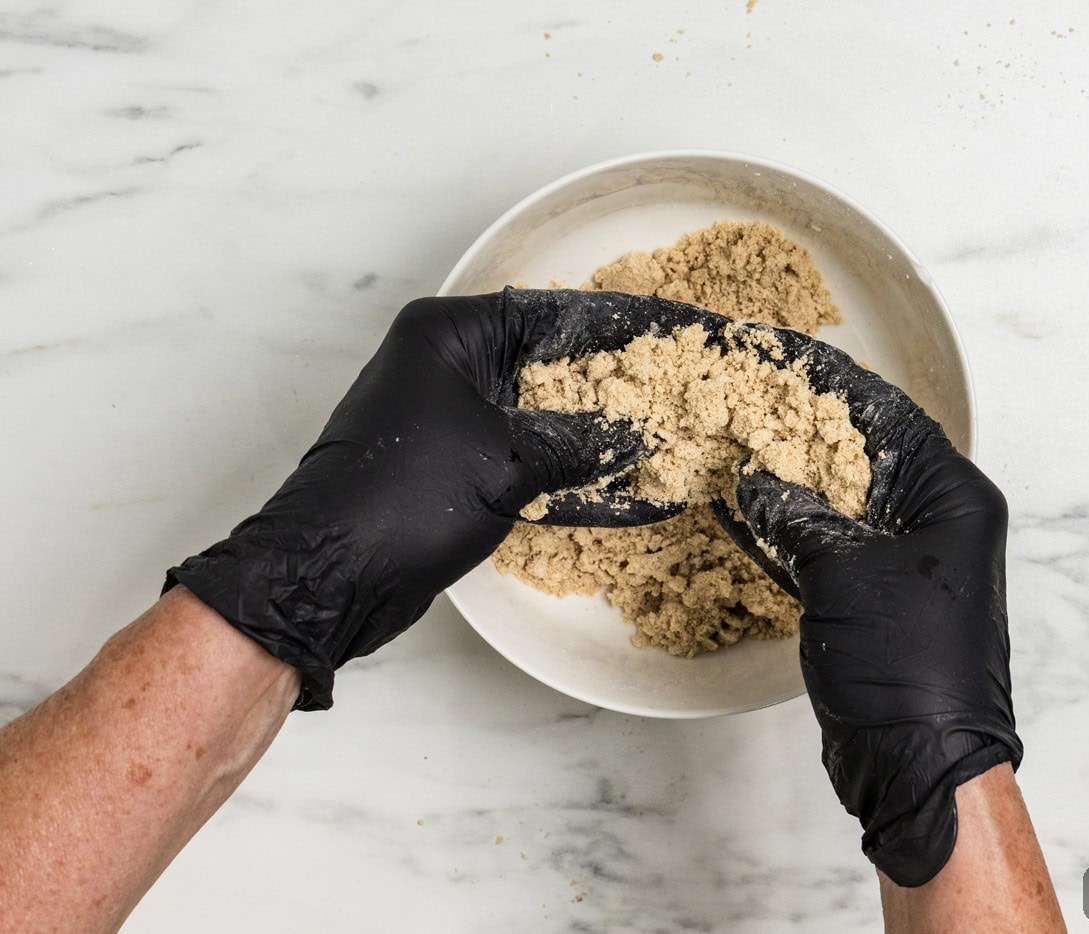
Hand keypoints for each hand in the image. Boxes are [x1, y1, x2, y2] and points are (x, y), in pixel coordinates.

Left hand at [165, 288, 703, 709]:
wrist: (332, 576)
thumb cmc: (407, 499)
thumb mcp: (510, 463)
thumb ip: (581, 442)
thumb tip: (637, 434)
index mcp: (447, 334)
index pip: (549, 313)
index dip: (612, 327)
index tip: (668, 334)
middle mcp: (441, 362)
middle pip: (543, 360)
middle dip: (605, 379)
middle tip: (671, 386)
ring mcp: (440, 414)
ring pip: (532, 408)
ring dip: (585, 426)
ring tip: (654, 431)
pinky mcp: (444, 461)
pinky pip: (515, 449)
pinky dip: (557, 462)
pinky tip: (609, 479)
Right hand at [713, 327, 1022, 886]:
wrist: (918, 766)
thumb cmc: (907, 667)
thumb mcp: (846, 573)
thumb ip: (799, 516)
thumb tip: (758, 480)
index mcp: (954, 501)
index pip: (892, 419)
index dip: (836, 386)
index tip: (788, 357)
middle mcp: (936, 523)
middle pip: (863, 455)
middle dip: (803, 428)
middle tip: (747, 394)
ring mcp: (904, 564)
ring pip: (839, 500)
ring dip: (789, 477)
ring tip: (733, 438)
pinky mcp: (872, 599)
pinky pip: (825, 544)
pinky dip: (786, 526)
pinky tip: (741, 506)